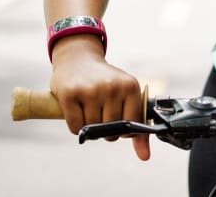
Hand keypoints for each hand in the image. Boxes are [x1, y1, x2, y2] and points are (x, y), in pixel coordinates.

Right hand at [49, 35, 149, 160]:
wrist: (78, 58)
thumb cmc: (105, 82)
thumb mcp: (125, 96)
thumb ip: (138, 128)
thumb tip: (145, 157)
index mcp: (130, 86)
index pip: (132, 127)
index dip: (123, 131)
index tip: (117, 121)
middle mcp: (112, 86)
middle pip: (111, 131)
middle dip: (105, 130)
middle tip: (100, 114)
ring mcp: (91, 89)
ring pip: (93, 131)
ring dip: (89, 127)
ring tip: (88, 109)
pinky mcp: (70, 93)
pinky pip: (76, 128)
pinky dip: (76, 127)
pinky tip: (77, 111)